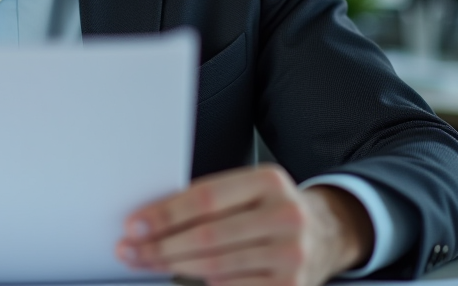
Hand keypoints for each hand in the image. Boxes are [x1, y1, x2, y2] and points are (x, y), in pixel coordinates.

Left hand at [116, 163, 373, 285]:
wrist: (327, 234)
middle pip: (207, 236)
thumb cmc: (270, 210)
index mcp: (268, 181)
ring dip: (173, 267)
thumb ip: (208, 201)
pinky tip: (184, 276)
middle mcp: (285, 215)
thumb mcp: (248, 191)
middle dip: (161, 246)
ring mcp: (292, 254)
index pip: (205, 198)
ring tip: (146, 263)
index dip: (164, 214)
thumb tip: (150, 220)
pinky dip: (204, 283)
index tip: (133, 226)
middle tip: (130, 251)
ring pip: (216, 266)